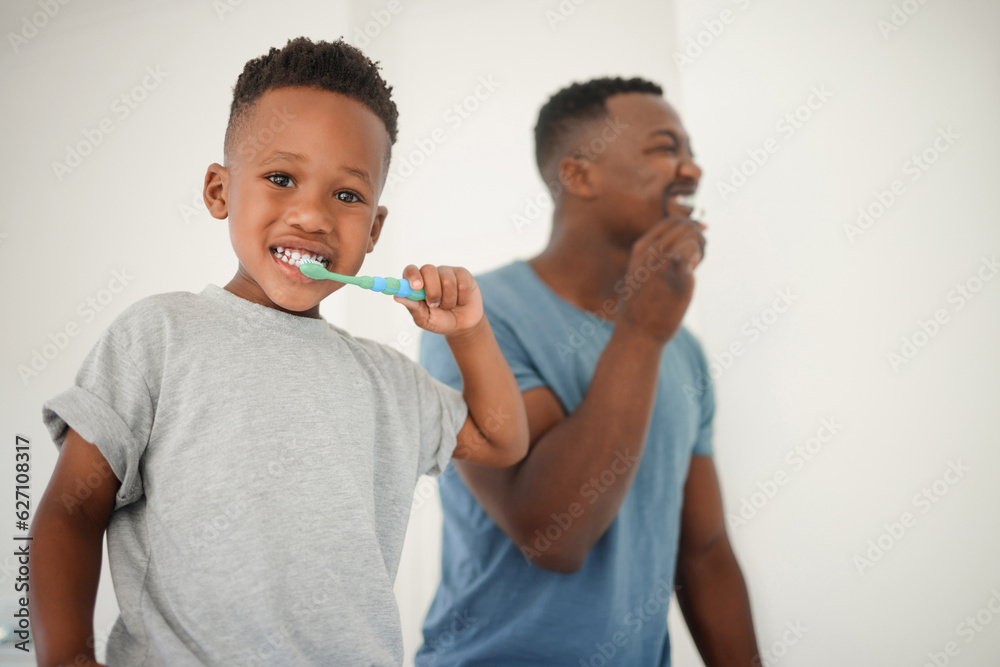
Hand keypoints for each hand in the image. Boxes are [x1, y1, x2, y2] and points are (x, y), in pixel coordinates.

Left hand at [395, 264, 483, 336]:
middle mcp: (431, 275)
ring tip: (449, 306)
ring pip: (447, 280)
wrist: (462, 326)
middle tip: (434, 305)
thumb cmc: (439, 321)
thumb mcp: (424, 319)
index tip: (416, 287)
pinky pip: (463, 283)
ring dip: (449, 300)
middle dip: (432, 290)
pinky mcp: (463, 275)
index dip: (412, 275)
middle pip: (428, 269)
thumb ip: (412, 307)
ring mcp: (447, 273)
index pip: (410, 270)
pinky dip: (462, 298)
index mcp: (417, 284)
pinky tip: (461, 301)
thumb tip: (396, 296)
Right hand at [617, 207, 705, 344]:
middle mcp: (651, 252)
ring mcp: (663, 262)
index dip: (688, 226)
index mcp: (641, 249)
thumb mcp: (640, 274)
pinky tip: (694, 268)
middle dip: (697, 235)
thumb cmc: (642, 306)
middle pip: (684, 225)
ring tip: (697, 262)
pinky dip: (698, 256)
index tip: (694, 239)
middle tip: (699, 254)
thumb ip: (654, 258)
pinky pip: (692, 251)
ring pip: (691, 235)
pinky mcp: (678, 276)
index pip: (670, 221)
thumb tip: (680, 247)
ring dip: (700, 246)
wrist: (638, 332)